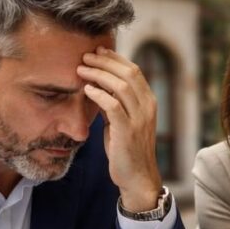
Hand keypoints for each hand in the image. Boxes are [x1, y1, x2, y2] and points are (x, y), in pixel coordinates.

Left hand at [77, 48, 161, 211]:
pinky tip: (86, 89)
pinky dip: (98, 94)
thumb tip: (98, 84)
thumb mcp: (124, 121)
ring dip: (98, 74)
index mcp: (149, 101)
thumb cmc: (128, 149)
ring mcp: (139, 119)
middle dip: (104, 61)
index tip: (96, 51)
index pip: (134, 70)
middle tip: (85, 56)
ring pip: (120, 86)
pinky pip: (112, 105)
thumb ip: (116, 103)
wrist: (138, 177)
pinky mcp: (127, 131)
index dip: (114, 58)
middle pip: (128, 73)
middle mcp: (147, 107)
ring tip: (81, 69)